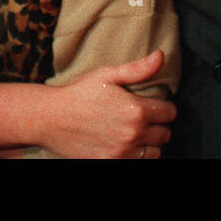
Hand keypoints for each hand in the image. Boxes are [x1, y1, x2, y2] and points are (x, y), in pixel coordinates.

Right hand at [40, 50, 175, 158]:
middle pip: (165, 134)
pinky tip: (127, 145)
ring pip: (156, 153)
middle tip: (145, 119)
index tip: (155, 105)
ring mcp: (122, 152)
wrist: (50, 118)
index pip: (170, 113)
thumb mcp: (107, 74)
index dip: (164, 107)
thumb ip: (138, 69)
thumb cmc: (78, 94)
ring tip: (138, 134)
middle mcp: (133, 134)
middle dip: (159, 125)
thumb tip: (160, 56)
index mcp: (136, 110)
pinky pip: (138, 164)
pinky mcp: (111, 163)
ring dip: (150, 144)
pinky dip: (136, 156)